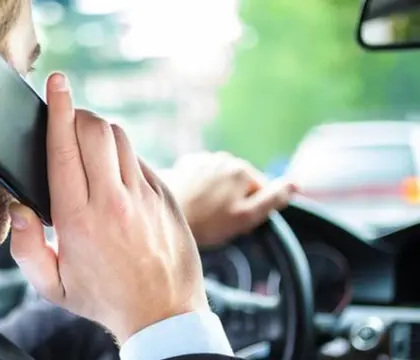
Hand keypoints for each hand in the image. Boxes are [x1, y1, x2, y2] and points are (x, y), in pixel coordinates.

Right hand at [8, 73, 206, 343]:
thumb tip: (20, 209)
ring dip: (100, 132)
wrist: (163, 313)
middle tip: (67, 120)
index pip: (63, 148)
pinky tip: (115, 175)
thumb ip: (26, 247)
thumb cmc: (104, 300)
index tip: (56, 84)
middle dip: (77, 115)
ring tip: (89, 147)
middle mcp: (112, 201)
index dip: (57, 109)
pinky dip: (122, 156)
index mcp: (78, 220)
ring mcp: (144, 196)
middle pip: (94, 130)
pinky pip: (139, 159)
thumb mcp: (52, 286)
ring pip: (120, 138)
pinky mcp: (165, 196)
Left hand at [163, 152, 296, 247]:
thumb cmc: (206, 222)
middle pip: (239, 184)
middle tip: (217, 221)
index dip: (251, 210)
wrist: (161, 217)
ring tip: (202, 212)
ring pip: (220, 180)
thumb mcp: (246, 217)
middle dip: (233, 200)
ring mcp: (202, 158)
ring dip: (216, 194)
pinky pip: (201, 177)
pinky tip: (190, 202)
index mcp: (242, 170)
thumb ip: (273, 199)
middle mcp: (223, 158)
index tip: (234, 222)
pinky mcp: (184, 164)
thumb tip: (296, 184)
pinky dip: (199, 188)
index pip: (260, 191)